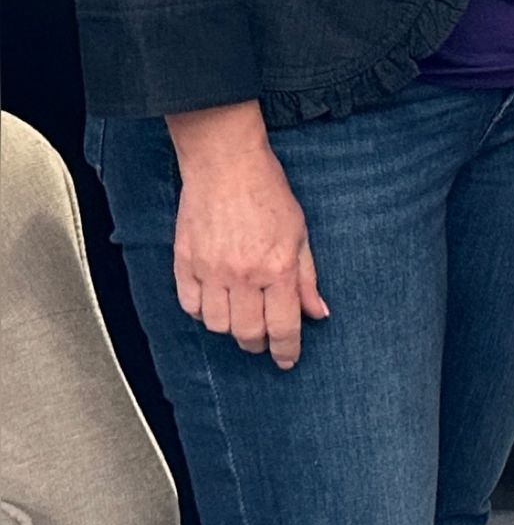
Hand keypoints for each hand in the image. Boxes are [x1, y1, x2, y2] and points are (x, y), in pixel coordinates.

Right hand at [168, 107, 328, 368]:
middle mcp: (243, 275)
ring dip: (230, 327)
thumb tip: (317, 312)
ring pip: (217, 325)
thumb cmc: (268, 192)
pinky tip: (215, 301)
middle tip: (264, 339)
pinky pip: (190, 306)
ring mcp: (211, 271)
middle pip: (247, 333)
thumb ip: (307, 276)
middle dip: (259, 344)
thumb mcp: (300, 232)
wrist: (225, 164)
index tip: (287, 361)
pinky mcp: (185, 264)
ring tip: (241, 315)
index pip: (284, 325)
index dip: (287, 350)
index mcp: (277, 267)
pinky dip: (202, 311)